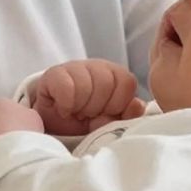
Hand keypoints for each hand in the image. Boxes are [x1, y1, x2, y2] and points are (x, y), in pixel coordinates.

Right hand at [32, 58, 146, 136]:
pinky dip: (66, 105)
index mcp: (116, 75)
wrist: (54, 123)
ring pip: (86, 85)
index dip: (117, 104)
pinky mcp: (54, 74)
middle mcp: (97, 66)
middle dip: (97, 107)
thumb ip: (127, 115)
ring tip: (76, 112)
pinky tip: (64, 110)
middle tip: (88, 114)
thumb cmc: (86, 120)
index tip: (105, 113)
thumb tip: (137, 104)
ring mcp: (75, 67)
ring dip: (80, 107)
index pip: (127, 82)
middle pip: (106, 83)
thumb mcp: (110, 122)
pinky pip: (66, 88)